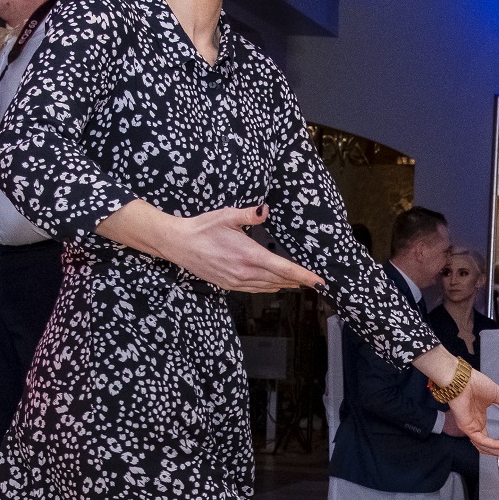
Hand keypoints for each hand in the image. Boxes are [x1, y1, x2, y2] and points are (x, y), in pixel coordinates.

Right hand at [157, 204, 321, 293]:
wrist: (179, 244)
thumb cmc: (202, 228)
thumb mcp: (227, 216)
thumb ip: (249, 215)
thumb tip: (264, 210)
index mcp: (249, 255)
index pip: (284, 269)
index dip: (304, 275)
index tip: (319, 280)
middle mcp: (245, 272)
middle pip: (280, 280)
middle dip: (299, 281)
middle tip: (315, 281)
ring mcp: (237, 281)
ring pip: (268, 287)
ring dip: (285, 285)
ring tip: (299, 283)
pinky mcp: (229, 285)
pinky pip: (255, 289)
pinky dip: (269, 288)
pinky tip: (275, 285)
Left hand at [444, 369, 498, 459]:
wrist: (462, 380)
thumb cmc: (475, 383)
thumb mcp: (498, 395)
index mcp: (480, 418)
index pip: (490, 437)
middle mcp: (475, 425)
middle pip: (488, 446)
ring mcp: (471, 428)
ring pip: (485, 446)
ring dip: (498, 451)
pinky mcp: (468, 429)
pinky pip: (482, 441)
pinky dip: (493, 445)